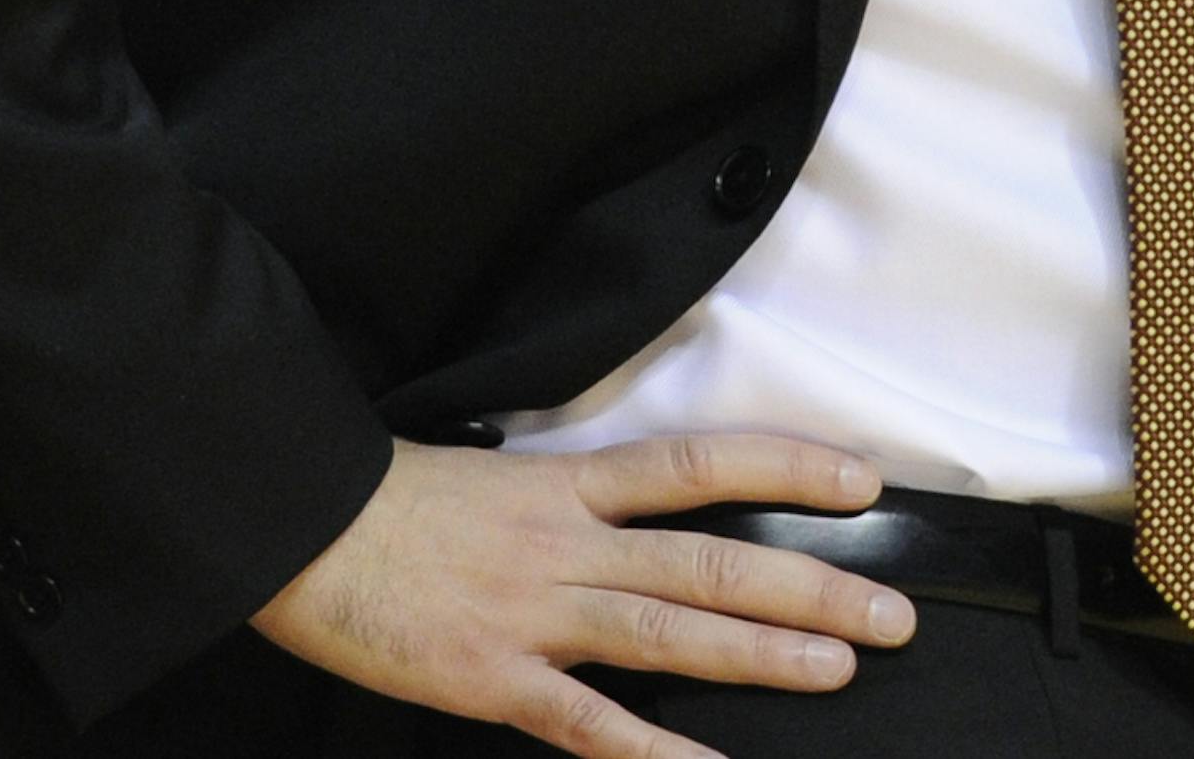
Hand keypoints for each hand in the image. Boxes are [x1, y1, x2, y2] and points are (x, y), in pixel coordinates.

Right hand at [250, 430, 917, 757]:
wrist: (302, 525)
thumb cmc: (392, 503)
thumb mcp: (495, 478)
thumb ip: (571, 506)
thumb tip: (644, 522)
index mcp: (566, 485)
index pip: (697, 464)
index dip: (783, 466)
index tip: (859, 478)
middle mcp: (566, 543)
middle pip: (709, 558)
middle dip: (808, 584)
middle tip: (892, 610)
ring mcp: (535, 613)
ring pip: (670, 631)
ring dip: (762, 652)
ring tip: (841, 666)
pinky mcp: (495, 680)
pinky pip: (590, 725)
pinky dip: (656, 755)